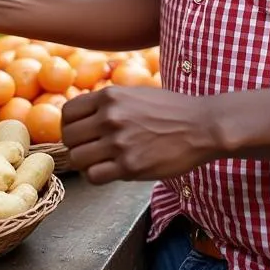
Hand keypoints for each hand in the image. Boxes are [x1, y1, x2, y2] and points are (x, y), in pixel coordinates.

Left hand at [61, 86, 215, 184]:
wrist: (201, 126)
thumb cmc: (170, 110)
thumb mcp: (135, 93)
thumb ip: (109, 103)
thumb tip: (84, 116)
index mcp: (110, 96)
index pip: (68, 112)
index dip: (70, 125)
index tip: (79, 133)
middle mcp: (110, 117)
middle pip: (69, 137)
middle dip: (75, 145)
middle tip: (88, 150)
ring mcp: (119, 143)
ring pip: (77, 158)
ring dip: (84, 163)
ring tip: (99, 163)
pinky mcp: (130, 167)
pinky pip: (94, 176)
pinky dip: (96, 176)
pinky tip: (108, 172)